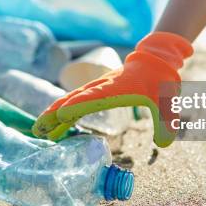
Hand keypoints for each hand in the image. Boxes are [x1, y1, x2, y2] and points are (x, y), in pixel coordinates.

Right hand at [32, 32, 192, 146]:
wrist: (154, 61)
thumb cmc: (159, 80)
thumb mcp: (167, 101)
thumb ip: (166, 122)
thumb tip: (164, 143)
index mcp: (117, 88)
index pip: (95, 97)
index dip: (78, 105)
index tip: (62, 113)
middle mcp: (102, 86)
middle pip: (74, 98)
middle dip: (55, 113)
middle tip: (39, 128)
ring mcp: (96, 88)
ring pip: (70, 100)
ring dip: (54, 114)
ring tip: (39, 130)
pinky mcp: (95, 92)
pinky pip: (75, 103)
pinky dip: (63, 114)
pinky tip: (55, 129)